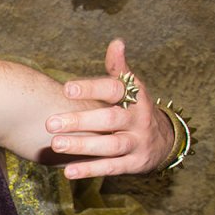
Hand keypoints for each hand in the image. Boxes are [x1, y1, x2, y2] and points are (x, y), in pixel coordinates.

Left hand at [45, 39, 173, 178]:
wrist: (164, 141)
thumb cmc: (134, 110)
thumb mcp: (132, 89)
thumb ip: (118, 69)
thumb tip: (116, 43)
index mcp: (136, 97)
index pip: (115, 89)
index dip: (92, 89)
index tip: (67, 89)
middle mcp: (138, 120)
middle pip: (110, 119)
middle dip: (80, 121)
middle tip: (50, 123)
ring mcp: (137, 143)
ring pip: (110, 145)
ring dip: (83, 146)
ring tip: (56, 144)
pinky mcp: (134, 164)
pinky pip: (111, 168)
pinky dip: (90, 169)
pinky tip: (67, 171)